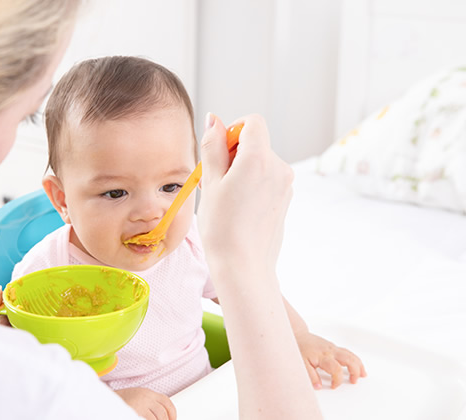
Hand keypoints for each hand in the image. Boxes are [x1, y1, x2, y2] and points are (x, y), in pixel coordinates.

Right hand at [114, 387, 175, 419]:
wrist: (105, 401)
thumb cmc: (121, 401)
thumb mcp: (137, 397)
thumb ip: (149, 403)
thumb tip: (161, 415)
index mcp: (147, 392)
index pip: (166, 401)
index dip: (172, 412)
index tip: (172, 419)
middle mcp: (146, 397)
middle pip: (163, 412)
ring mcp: (141, 405)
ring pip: (157, 418)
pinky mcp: (136, 412)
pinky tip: (142, 419)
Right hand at [198, 113, 292, 271]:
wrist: (244, 266)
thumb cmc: (222, 228)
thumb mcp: (210, 182)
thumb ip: (212, 146)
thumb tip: (214, 119)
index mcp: (259, 158)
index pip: (252, 122)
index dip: (232, 130)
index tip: (219, 152)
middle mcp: (278, 167)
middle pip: (256, 142)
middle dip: (234, 153)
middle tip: (215, 181)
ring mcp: (285, 184)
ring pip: (260, 162)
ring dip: (241, 170)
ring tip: (224, 198)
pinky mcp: (285, 199)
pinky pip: (267, 179)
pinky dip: (252, 184)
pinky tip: (238, 208)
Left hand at [295, 332, 366, 388]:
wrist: (297, 335)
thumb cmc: (299, 348)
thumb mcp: (301, 363)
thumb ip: (310, 375)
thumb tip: (318, 386)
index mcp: (323, 356)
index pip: (336, 369)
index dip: (337, 380)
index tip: (333, 386)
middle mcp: (330, 351)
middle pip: (349, 359)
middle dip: (354, 371)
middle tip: (353, 381)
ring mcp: (333, 348)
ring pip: (350, 355)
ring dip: (358, 365)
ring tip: (362, 375)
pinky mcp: (333, 347)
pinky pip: (347, 352)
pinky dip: (354, 360)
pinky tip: (357, 366)